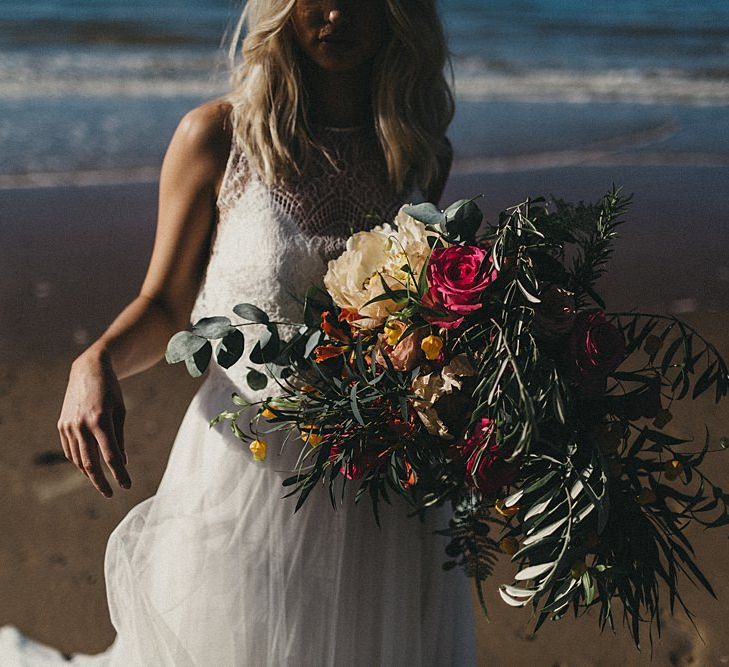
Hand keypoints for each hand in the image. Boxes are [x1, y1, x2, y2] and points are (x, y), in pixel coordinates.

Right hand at [57, 349, 130, 496]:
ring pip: (78, 459)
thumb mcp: (121, 412)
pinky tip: (88, 465)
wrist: (88, 371)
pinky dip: (79, 460)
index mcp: (101, 421)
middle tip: (111, 494)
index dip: (120, 474)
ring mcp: (69, 426)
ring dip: (90, 473)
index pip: (111, 456)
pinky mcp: (61, 425)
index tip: (127, 486)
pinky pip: (70, 450)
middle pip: (91, 464)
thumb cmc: (111, 391)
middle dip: (101, 482)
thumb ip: (120, 438)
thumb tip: (121, 463)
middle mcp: (82, 425)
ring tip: (101, 480)